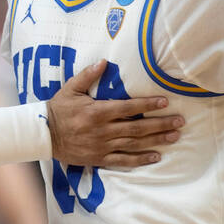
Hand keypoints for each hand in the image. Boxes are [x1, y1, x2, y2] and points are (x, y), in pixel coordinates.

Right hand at [46, 60, 182, 167]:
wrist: (44, 135)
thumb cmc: (58, 109)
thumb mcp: (70, 89)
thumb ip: (87, 76)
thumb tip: (104, 62)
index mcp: (97, 112)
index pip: (128, 108)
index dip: (147, 105)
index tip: (165, 102)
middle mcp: (102, 130)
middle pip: (137, 128)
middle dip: (160, 124)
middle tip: (179, 122)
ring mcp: (102, 146)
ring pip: (134, 144)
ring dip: (156, 141)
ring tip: (174, 137)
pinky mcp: (99, 158)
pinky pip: (123, 161)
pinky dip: (140, 160)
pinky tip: (156, 156)